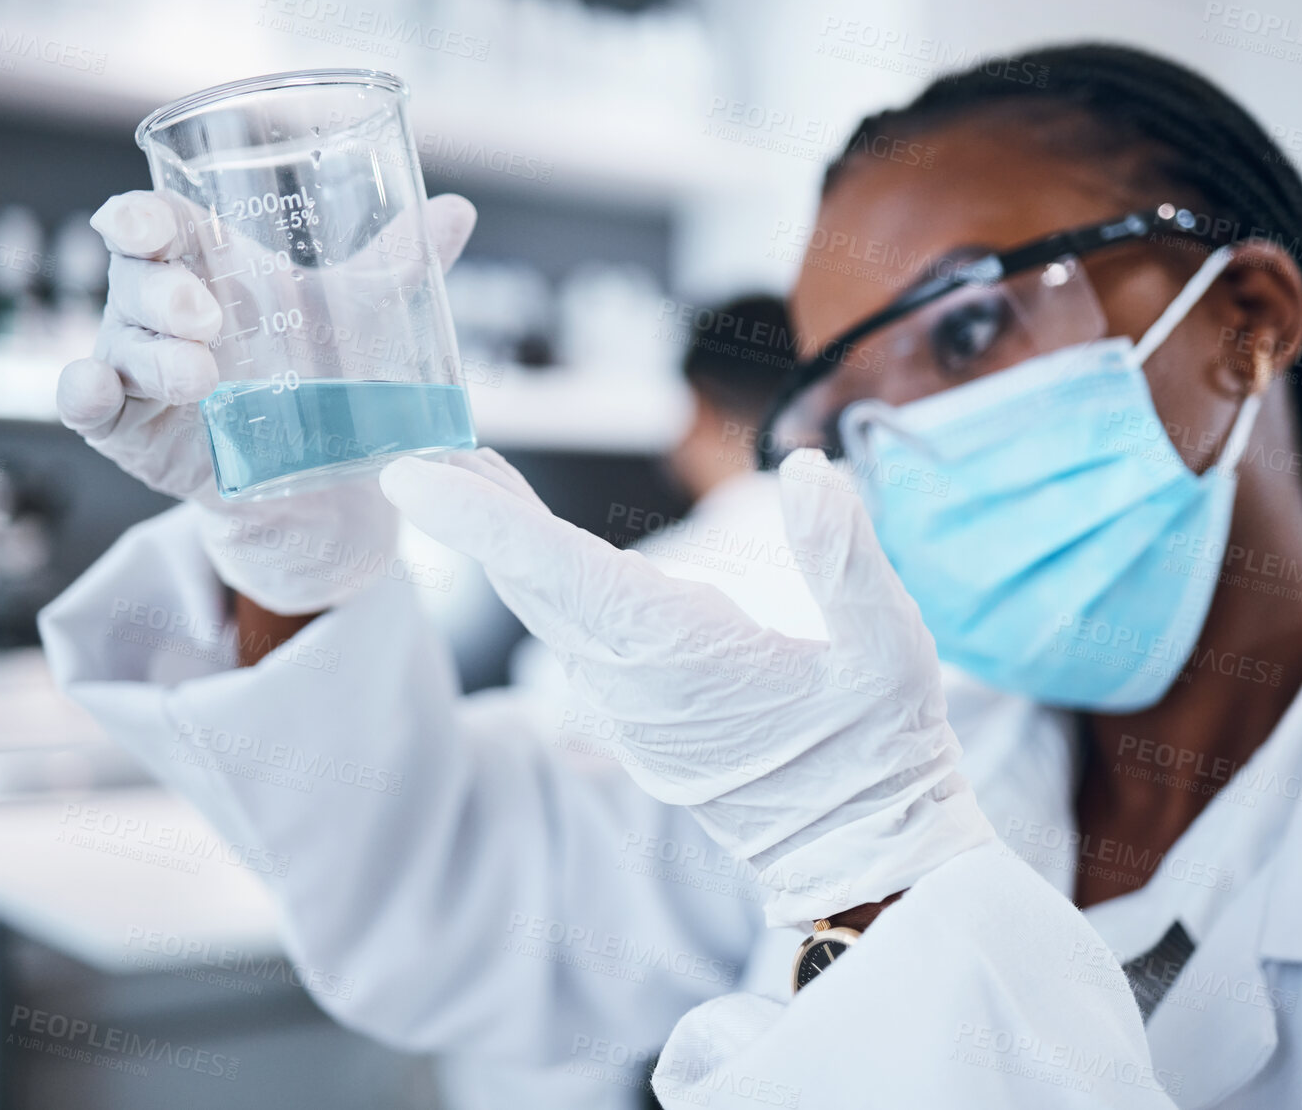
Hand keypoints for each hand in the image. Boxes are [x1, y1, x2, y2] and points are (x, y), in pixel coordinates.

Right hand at [57, 190, 477, 614]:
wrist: (329, 482)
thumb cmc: (328, 374)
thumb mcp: (367, 318)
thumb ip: (404, 266)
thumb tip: (457, 212)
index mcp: (205, 266)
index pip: (156, 224)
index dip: (141, 217)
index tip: (149, 223)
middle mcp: (159, 311)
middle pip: (132, 278)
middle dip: (161, 293)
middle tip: (208, 317)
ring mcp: (140, 370)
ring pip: (115, 344)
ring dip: (149, 356)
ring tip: (202, 376)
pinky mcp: (131, 432)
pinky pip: (86, 405)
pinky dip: (82, 394)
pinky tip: (95, 389)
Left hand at [380, 447, 995, 925]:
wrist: (863, 859)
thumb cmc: (881, 753)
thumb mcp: (890, 650)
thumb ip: (844, 556)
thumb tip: (807, 472)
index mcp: (683, 657)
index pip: (561, 572)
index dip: (482, 519)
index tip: (411, 476)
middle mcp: (636, 687)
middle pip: (532, 585)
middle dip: (475, 512)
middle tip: (428, 442)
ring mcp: (631, 713)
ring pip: (547, 614)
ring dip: (507, 545)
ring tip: (473, 472)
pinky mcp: (642, 725)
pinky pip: (575, 642)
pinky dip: (546, 585)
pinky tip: (548, 555)